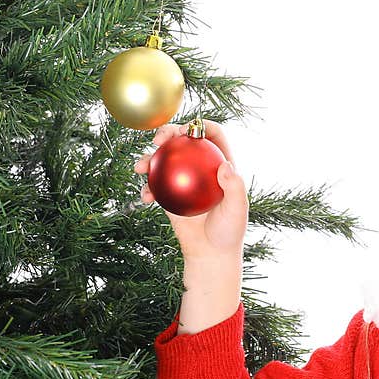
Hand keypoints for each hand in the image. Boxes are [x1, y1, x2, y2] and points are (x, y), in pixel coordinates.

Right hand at [134, 119, 248, 260]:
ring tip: (141, 166)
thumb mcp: (237, 209)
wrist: (210, 253)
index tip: (186, 129)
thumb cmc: (229, 231)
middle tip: (159, 139)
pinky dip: (147, 188)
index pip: (212, 135)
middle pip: (182, 141)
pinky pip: (154, 186)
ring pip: (163, 160)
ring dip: (148, 158)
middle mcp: (199, 167)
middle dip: (168, 132)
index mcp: (219, 164)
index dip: (200, 125)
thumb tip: (226, 163)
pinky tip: (145, 196)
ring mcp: (182, 180)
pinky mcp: (168, 195)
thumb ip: (234, 186)